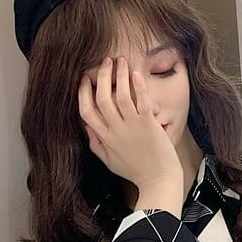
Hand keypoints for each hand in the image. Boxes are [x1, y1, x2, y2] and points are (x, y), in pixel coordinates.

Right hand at [79, 55, 180, 187]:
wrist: (159, 181)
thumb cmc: (136, 172)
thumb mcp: (109, 162)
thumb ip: (96, 145)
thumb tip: (86, 129)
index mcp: (104, 138)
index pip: (86, 112)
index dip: (83, 93)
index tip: (85, 79)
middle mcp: (115, 130)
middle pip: (101, 98)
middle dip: (101, 76)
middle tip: (105, 62)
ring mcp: (132, 126)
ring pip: (120, 95)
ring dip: (119, 75)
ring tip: (121, 60)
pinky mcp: (148, 124)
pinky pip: (141, 100)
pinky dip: (138, 86)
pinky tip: (136, 73)